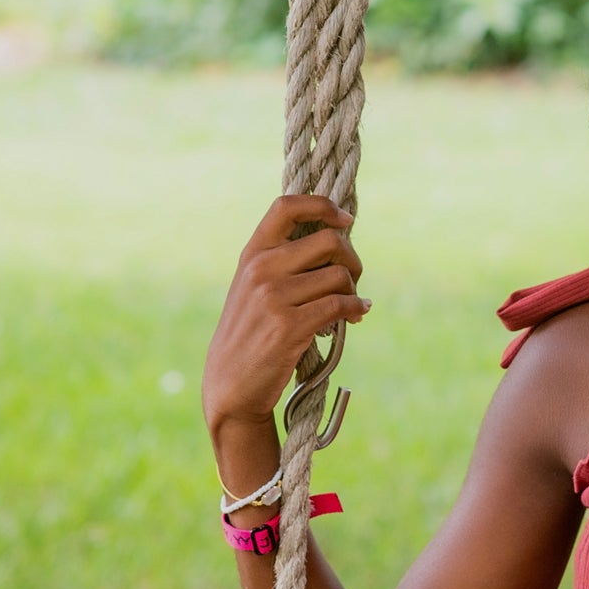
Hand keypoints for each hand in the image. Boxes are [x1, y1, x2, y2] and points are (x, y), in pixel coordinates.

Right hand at [203, 195, 370, 433]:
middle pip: (329, 241)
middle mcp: (261, 269)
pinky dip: (356, 309)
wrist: (230, 384)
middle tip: (354, 278)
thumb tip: (337, 239)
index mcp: (252, 253)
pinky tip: (358, 315)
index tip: (344, 220)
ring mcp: (273, 297)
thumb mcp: (253, 287)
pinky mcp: (289, 326)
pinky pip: (340, 305)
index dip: (323, 205)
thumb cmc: (250, 333)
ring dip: (354, 290)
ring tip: (352, 305)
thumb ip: (282, 261)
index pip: (287, 206)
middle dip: (352, 259)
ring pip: (339, 275)